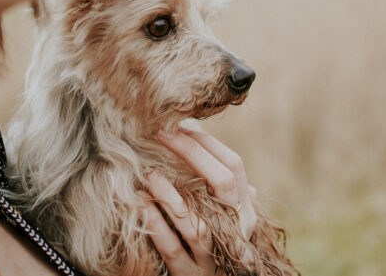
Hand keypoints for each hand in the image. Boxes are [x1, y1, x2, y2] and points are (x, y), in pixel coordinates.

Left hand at [144, 124, 257, 275]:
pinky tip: (141, 204)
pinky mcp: (189, 274)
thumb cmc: (213, 240)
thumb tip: (193, 132)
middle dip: (192, 153)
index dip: (206, 142)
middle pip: (223, 183)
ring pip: (197, 221)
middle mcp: (235, 230)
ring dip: (170, 192)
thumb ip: (216, 183)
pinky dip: (155, 224)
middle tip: (162, 133)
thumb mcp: (224, 211)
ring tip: (148, 171)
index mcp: (245, 210)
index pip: (234, 166)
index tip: (179, 124)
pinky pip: (171, 248)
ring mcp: (213, 255)